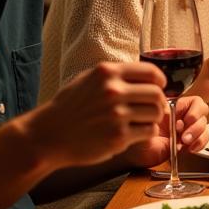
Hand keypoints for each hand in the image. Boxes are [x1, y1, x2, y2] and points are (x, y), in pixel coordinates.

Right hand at [29, 62, 166, 166]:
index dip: (160, 81)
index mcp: (107, 73)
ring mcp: (116, 114)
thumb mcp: (88, 79)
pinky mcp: (118, 136)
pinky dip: (145, 132)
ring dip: (153, 118)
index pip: (151, 72)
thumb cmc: (70, 107)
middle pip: (157, 94)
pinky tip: (134, 133)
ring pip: (156, 113)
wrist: (48, 135)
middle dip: (159, 102)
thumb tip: (148, 75)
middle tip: (152, 108)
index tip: (160, 87)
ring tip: (141, 121)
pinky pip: (148, 131)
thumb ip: (115, 75)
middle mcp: (113, 91)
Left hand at [122, 94, 208, 168]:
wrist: (136, 157)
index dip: (195, 110)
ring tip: (185, 143)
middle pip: (202, 113)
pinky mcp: (188, 143)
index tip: (187, 120)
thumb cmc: (136, 138)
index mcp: (172, 107)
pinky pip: (202, 140)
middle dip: (197, 125)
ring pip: (204, 127)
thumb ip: (152, 117)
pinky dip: (199, 144)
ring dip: (199, 135)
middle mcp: (181, 116)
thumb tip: (163, 111)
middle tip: (185, 136)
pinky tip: (189, 149)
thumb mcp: (142, 125)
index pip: (194, 102)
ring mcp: (186, 130)